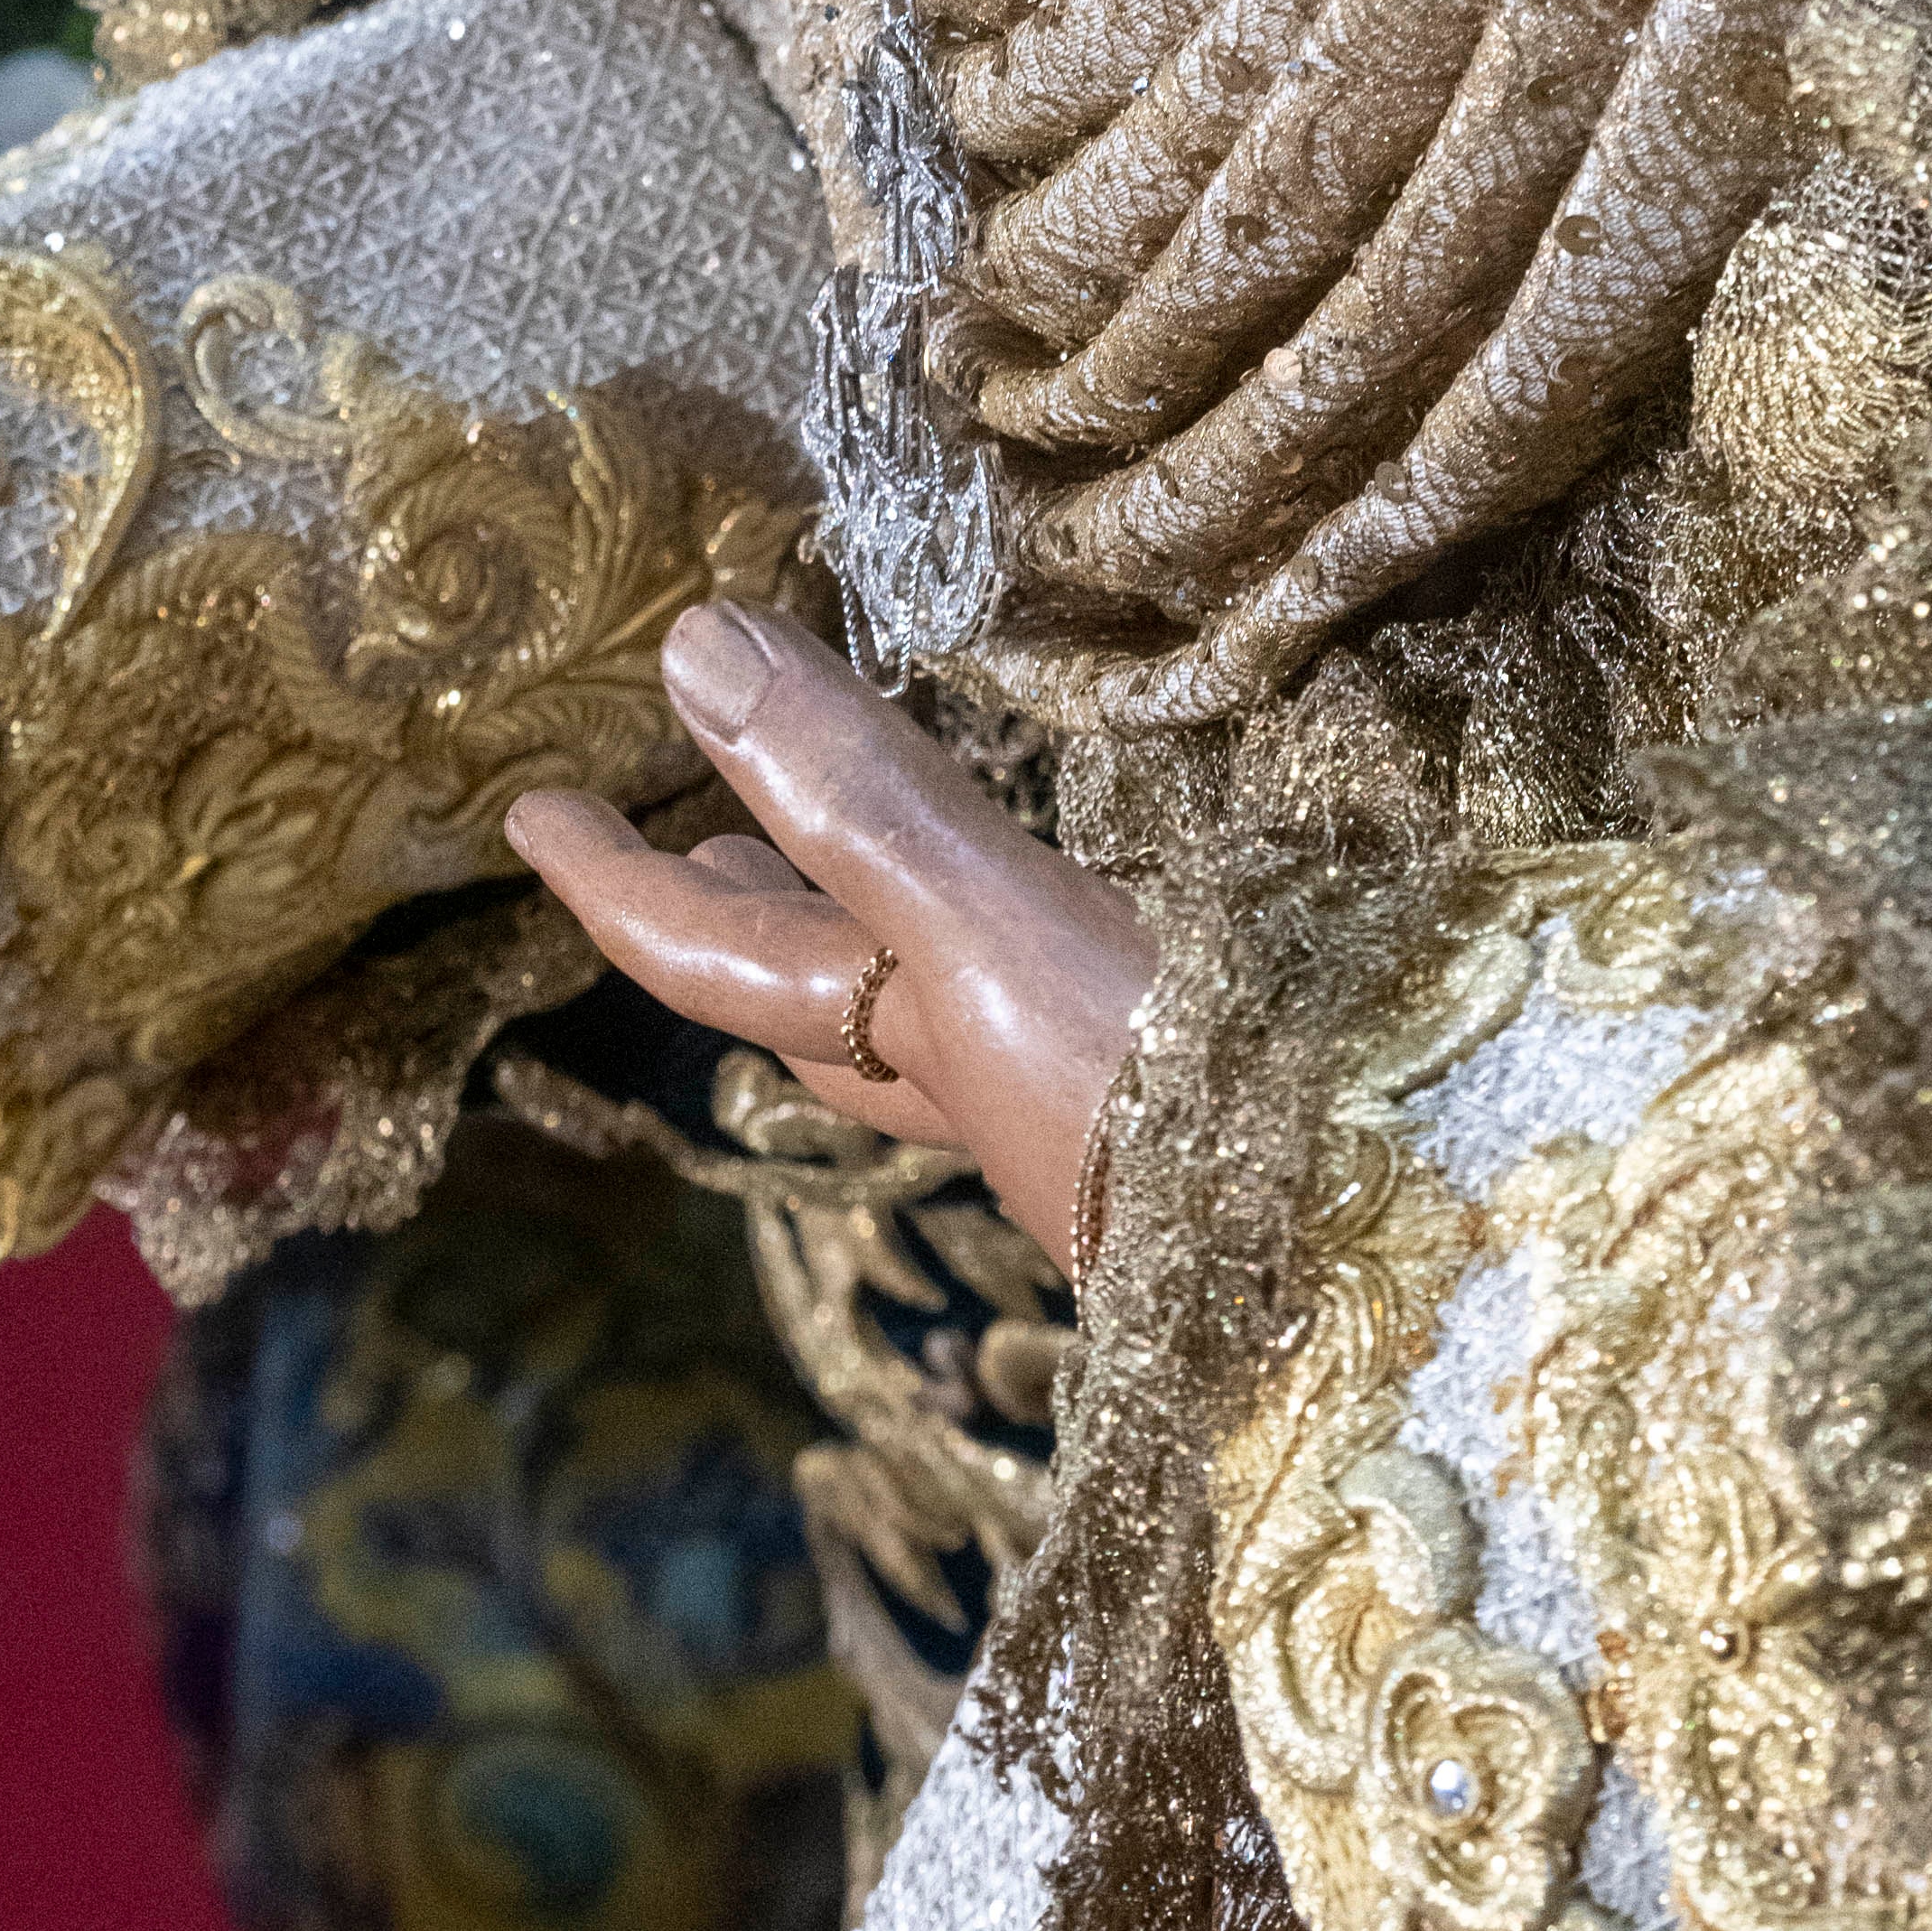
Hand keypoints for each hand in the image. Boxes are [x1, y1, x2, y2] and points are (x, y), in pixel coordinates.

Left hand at [504, 597, 1148, 1273]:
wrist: (1411, 1281)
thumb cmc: (1181, 1121)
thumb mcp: (993, 938)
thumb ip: (858, 798)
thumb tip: (688, 649)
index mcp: (924, 1043)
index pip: (722, 957)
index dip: (615, 883)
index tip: (520, 811)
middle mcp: (993, 1076)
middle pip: (821, 992)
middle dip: (745, 907)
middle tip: (680, 829)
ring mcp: (1103, 1092)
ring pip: (938, 998)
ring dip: (878, 917)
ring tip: (852, 842)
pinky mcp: (1211, 1080)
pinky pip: (1062, 995)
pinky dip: (1021, 932)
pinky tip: (1079, 912)